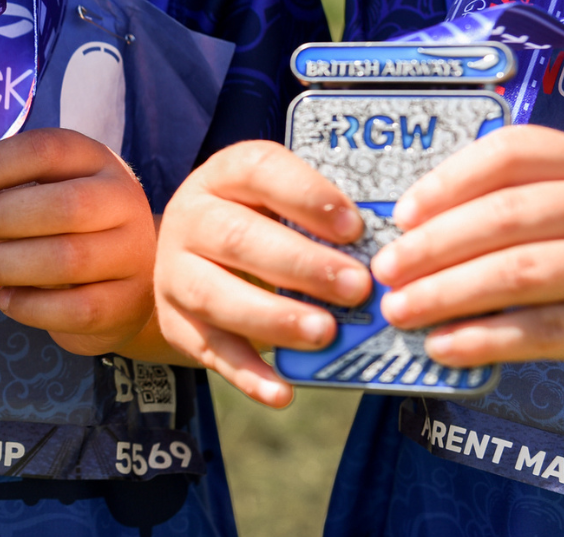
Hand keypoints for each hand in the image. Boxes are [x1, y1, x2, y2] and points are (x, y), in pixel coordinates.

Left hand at [0, 128, 162, 357]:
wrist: (136, 276)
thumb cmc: (75, 227)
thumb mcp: (55, 189)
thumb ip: (15, 187)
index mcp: (98, 162)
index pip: (48, 150)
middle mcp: (123, 203)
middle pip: (65, 206)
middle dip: (3, 217)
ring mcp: (131, 255)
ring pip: (68, 260)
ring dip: (5, 264)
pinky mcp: (126, 304)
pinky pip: (75, 309)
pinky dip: (30, 306)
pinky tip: (4, 298)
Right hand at [154, 141, 368, 406]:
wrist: (194, 256)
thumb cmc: (263, 224)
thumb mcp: (284, 204)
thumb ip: (326, 221)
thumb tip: (388, 255)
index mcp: (225, 176)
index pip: (259, 171)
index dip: (306, 196)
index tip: (355, 227)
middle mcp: (191, 218)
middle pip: (236, 237)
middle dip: (300, 264)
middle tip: (357, 287)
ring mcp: (176, 271)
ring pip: (213, 295)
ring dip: (272, 317)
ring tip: (325, 333)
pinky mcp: (175, 321)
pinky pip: (209, 351)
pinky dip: (247, 374)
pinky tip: (284, 393)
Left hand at [371, 125, 563, 398]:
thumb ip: (522, 204)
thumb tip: (416, 231)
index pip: (513, 152)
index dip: (448, 180)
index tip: (403, 213)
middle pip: (506, 216)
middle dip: (432, 246)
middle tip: (385, 271)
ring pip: (520, 273)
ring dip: (447, 293)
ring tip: (401, 311)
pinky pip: (547, 332)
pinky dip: (486, 339)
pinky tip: (444, 346)